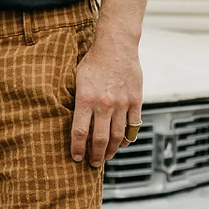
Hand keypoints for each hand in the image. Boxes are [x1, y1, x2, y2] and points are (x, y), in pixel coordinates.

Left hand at [70, 38, 142, 166]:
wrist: (116, 44)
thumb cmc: (93, 63)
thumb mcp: (77, 81)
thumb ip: (77, 102)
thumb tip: (73, 123)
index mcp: (86, 99)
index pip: (80, 133)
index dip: (78, 149)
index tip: (76, 158)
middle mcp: (104, 104)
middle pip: (100, 139)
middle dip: (95, 155)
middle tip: (93, 164)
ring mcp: (121, 103)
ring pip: (117, 136)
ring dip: (111, 150)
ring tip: (106, 156)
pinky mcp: (135, 100)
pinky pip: (133, 125)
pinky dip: (128, 138)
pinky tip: (123, 144)